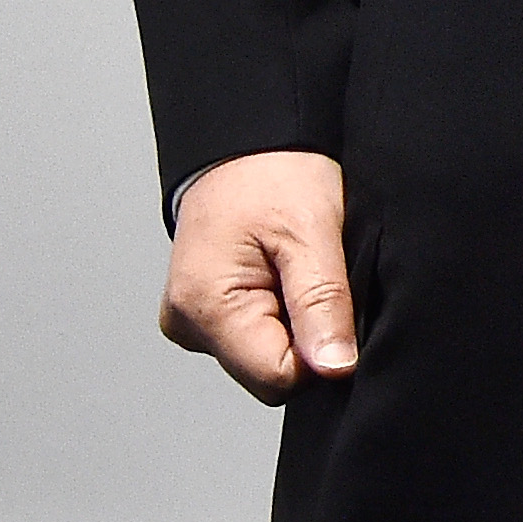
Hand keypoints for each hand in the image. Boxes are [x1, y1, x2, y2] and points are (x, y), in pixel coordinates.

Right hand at [159, 149, 354, 403]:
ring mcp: (192, 321)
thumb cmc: (272, 172)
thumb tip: (334, 367)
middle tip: (312, 275)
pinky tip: (280, 274)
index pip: (277, 378)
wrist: (245, 142)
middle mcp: (188, 323)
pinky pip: (253, 337)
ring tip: (294, 268)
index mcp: (205, 306)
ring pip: (263, 356)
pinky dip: (278, 313)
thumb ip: (323, 303)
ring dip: (292, 323)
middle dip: (305, 336)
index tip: (332, 302)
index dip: (319, 352)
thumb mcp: (312, 231)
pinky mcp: (204, 315)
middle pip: (268, 373)